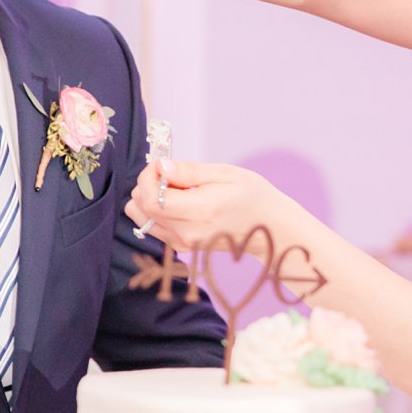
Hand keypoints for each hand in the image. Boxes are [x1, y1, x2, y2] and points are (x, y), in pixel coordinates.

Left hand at [126, 159, 289, 258]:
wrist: (269, 228)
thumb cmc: (252, 196)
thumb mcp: (226, 173)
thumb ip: (190, 171)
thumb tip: (161, 167)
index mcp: (201, 211)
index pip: (152, 199)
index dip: (147, 178)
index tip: (161, 166)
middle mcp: (188, 232)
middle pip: (142, 210)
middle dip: (146, 185)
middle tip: (169, 174)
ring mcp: (184, 243)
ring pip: (142, 219)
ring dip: (148, 198)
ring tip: (175, 188)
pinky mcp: (183, 247)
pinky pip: (153, 227)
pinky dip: (156, 211)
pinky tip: (178, 201)